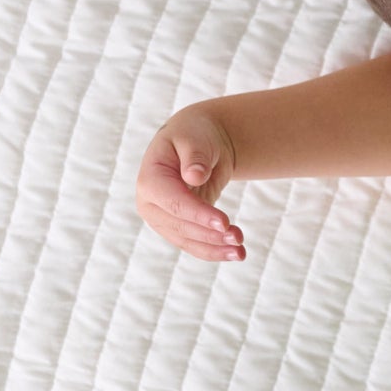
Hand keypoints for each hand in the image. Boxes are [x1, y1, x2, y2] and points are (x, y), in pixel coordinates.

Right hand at [135, 106, 246, 259]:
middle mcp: (150, 203)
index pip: (173, 202)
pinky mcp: (178, 227)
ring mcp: (162, 218)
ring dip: (214, 248)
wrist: (198, 145)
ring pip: (187, 241)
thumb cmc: (194, 137)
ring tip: (241, 251)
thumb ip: (194, 157)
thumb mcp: (195, 138)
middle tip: (239, 238)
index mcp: (150, 179)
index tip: (224, 222)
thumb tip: (194, 176)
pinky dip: (214, 251)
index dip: (198, 214)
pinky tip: (235, 254)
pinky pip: (194, 244)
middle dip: (210, 235)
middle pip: (180, 226)